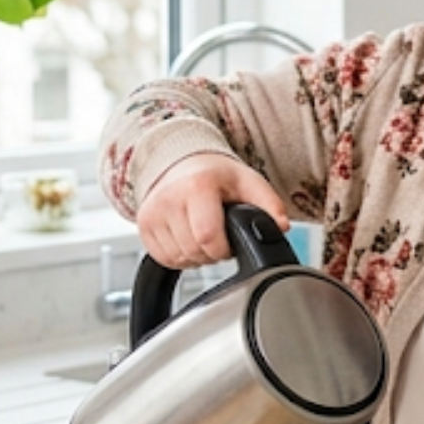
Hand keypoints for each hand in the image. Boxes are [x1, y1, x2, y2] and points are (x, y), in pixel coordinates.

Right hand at [132, 153, 290, 267]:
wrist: (182, 164)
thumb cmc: (217, 176)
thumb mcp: (248, 182)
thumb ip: (269, 204)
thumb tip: (281, 228)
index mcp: (198, 186)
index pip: (208, 237)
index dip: (224, 249)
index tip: (230, 240)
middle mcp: (170, 198)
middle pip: (194, 252)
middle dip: (212, 252)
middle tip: (219, 234)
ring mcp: (152, 213)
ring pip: (178, 258)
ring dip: (196, 255)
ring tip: (203, 233)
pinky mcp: (143, 226)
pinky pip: (163, 258)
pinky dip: (179, 256)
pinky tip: (187, 238)